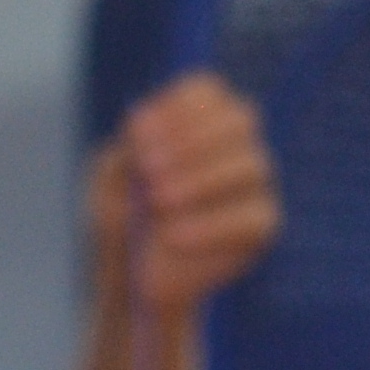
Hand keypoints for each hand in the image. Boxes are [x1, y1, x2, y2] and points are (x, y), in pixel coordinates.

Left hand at [89, 73, 281, 310]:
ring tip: (158, 203)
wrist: (131, 279)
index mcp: (198, 122)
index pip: (206, 90)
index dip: (175, 107)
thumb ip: (125, 152)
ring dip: (200, 180)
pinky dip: (209, 225)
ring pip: (251, 165)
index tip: (138, 135)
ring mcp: (254, 184)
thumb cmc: (123, 221)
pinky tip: (173, 236)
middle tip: (148, 172)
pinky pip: (252, 217)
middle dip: (191, 141)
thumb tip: (142, 128)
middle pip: (239, 119)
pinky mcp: (261, 226)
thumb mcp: (109, 182)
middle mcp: (234, 145)